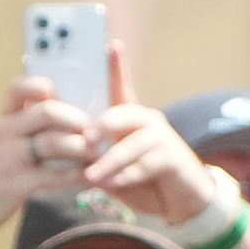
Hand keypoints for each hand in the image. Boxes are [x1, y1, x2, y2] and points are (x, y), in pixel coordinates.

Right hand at [0, 79, 93, 242]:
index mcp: (4, 120)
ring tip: (101, 151)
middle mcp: (5, 134)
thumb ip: (28, 127)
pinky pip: (55, 176)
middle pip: (46, 112)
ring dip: (82, 146)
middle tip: (95, 128)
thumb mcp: (3, 143)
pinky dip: (79, 176)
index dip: (44, 85)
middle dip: (76, 118)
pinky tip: (94, 177)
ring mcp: (10, 159)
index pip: (19, 87)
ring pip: (53, 143)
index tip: (64, 94)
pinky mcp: (18, 184)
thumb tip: (69, 113)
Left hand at [80, 43, 220, 223]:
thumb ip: (95, 159)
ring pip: (131, 144)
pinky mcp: (173, 158)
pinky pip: (144, 164)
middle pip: (122, 113)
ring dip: (109, 161)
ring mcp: (162, 138)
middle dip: (102, 126)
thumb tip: (69, 153)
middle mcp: (147, 122)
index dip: (116, 66)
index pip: (121, 88)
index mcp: (130, 119)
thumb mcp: (112, 169)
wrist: (180, 203)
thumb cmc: (143, 182)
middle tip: (84, 140)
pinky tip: (110, 183)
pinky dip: (124, 175)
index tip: (111, 45)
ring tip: (91, 176)